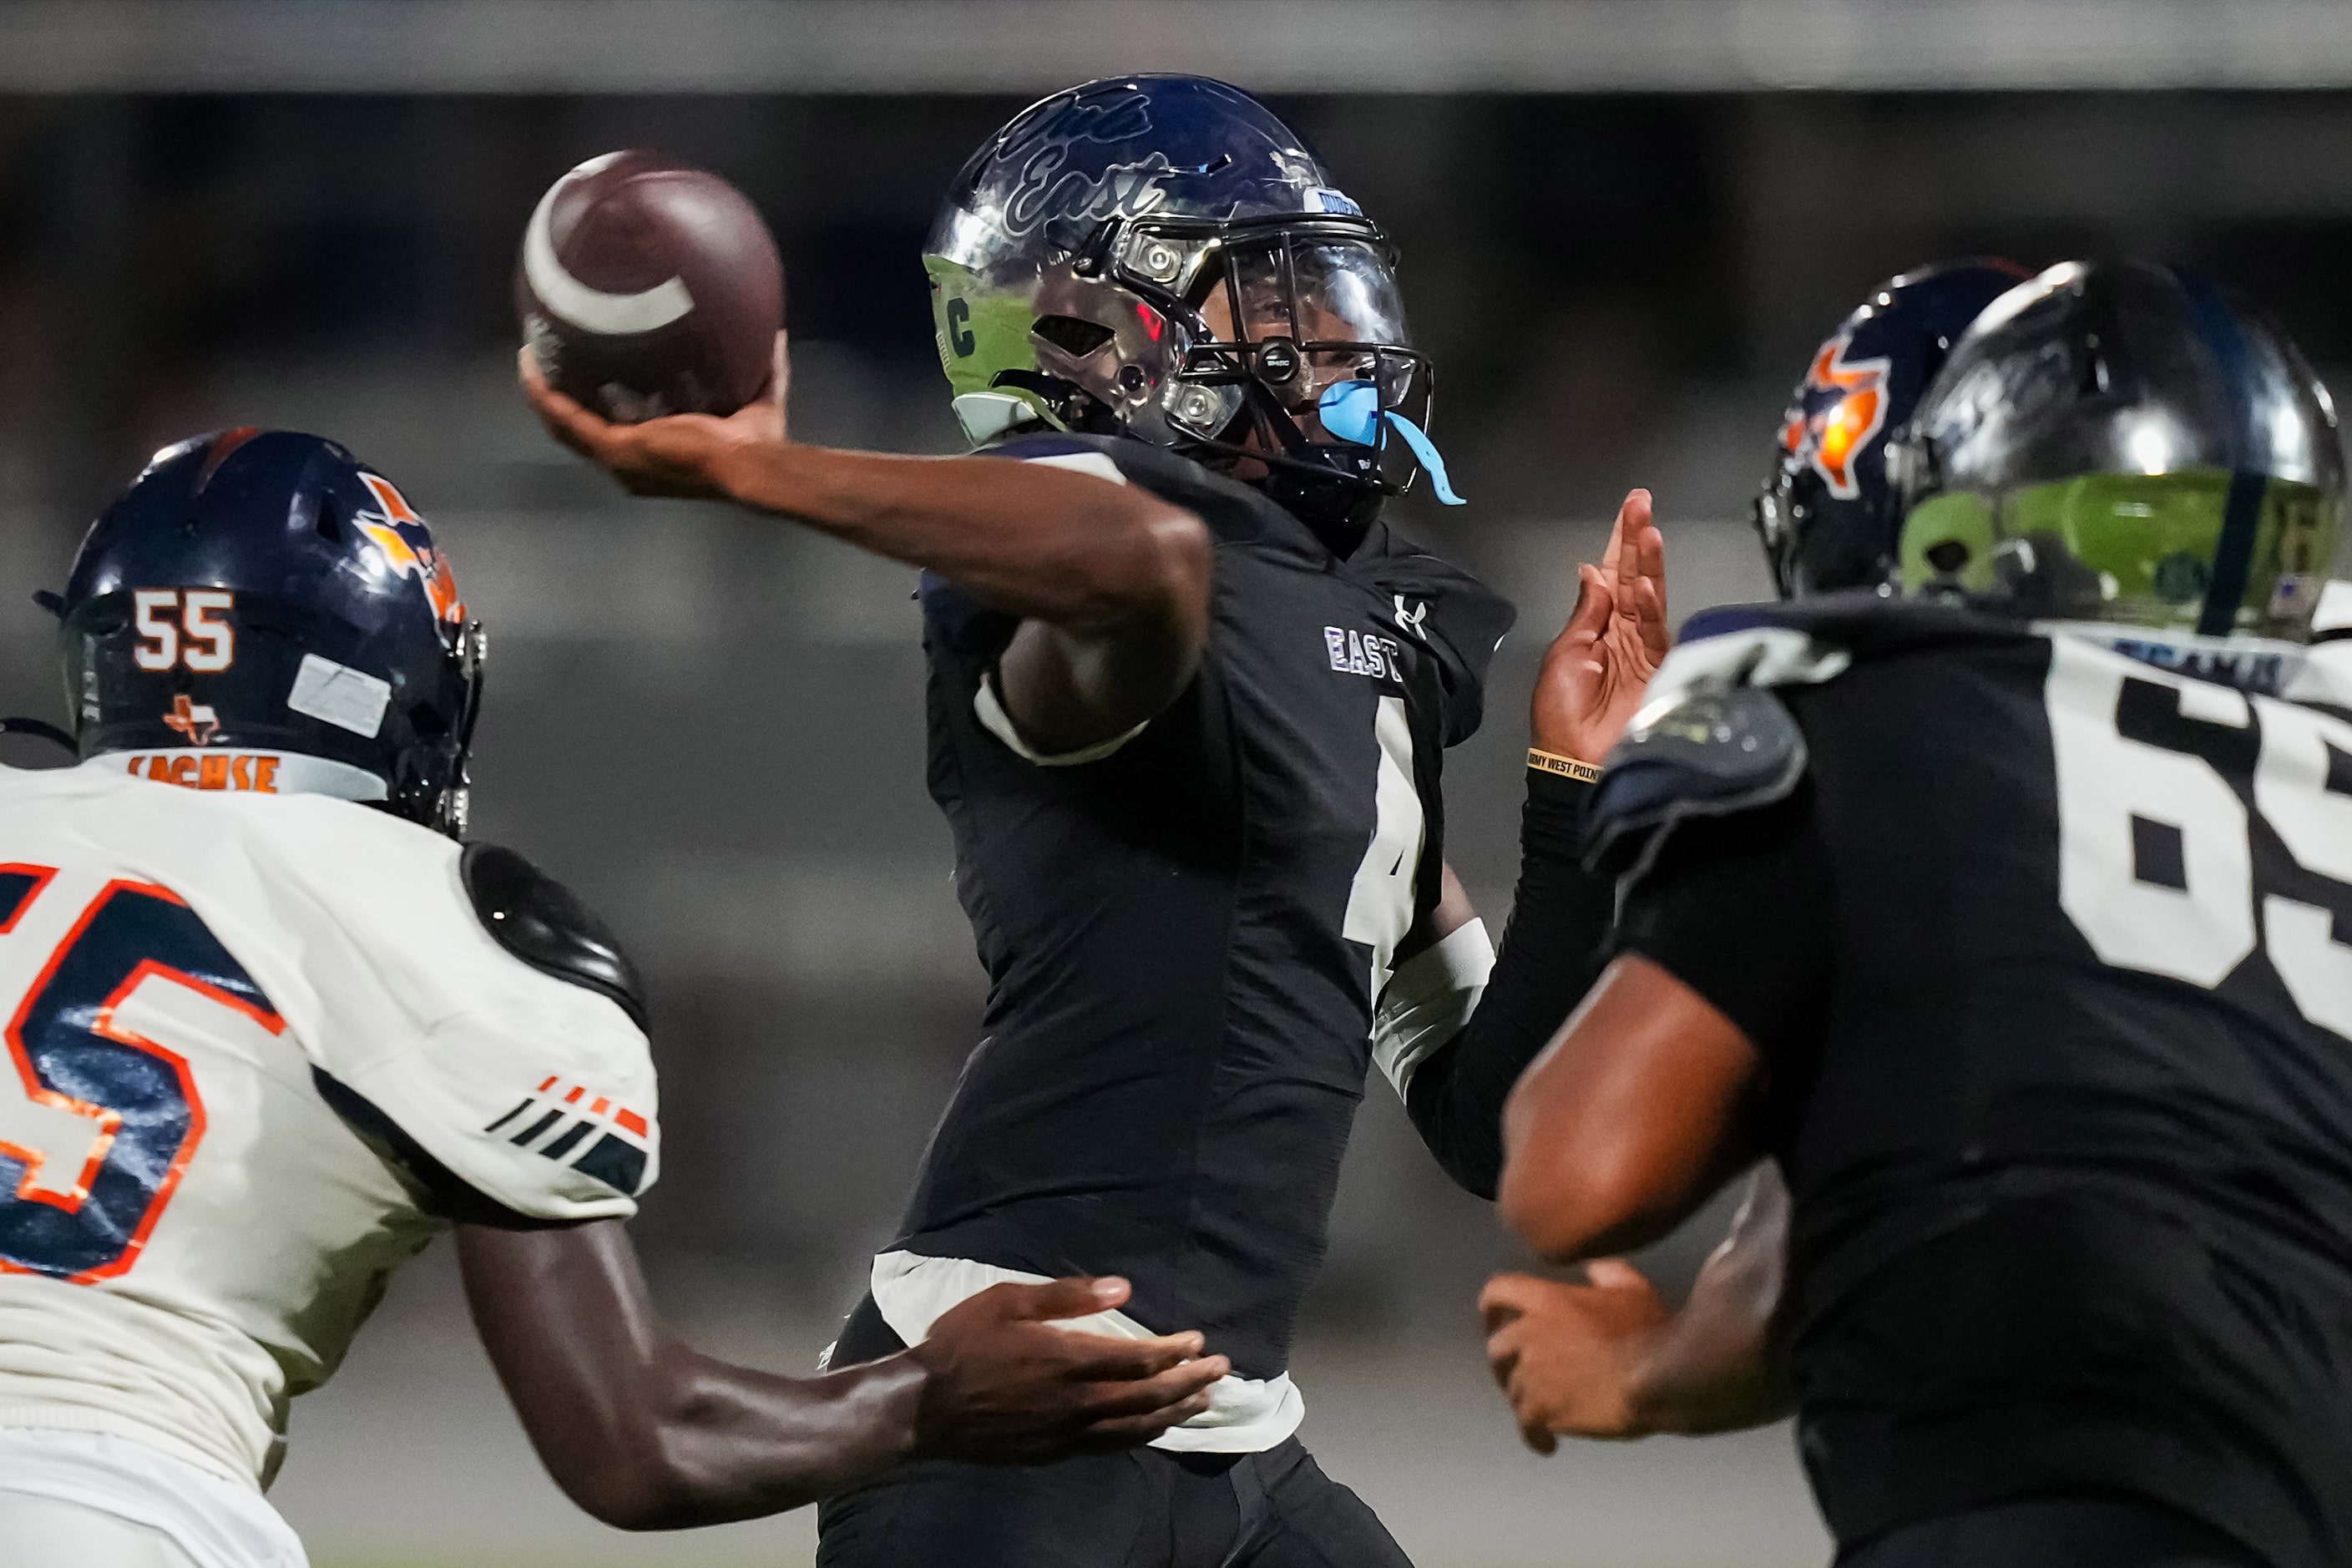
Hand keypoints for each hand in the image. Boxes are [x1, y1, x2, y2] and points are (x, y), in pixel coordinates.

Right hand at [519, 330, 789, 499]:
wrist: (749, 466)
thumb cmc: (757, 444)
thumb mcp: (758, 400)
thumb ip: (764, 369)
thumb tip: (772, 333)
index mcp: (657, 458)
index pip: (617, 434)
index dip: (599, 410)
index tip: (590, 377)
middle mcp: (630, 466)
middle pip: (583, 433)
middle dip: (563, 401)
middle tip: (551, 365)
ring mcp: (619, 460)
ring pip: (567, 427)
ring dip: (545, 395)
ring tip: (532, 362)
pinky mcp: (616, 448)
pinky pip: (567, 419)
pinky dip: (546, 395)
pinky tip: (532, 369)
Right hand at [908, 1276, 1229, 1462]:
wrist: (926, 1406)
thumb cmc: (963, 1343)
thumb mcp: (1008, 1301)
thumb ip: (1066, 1295)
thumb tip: (1123, 1288)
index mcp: (1070, 1358)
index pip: (1140, 1358)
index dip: (1175, 1350)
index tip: (1198, 1340)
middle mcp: (1078, 1401)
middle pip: (1149, 1396)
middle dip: (1189, 1381)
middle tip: (1220, 1371)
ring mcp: (1068, 1432)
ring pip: (1136, 1427)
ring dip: (1174, 1413)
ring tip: (1200, 1402)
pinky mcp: (1055, 1452)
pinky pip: (1111, 1446)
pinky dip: (1141, 1436)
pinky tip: (1152, 1429)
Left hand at [1479, 1262, 1669, 1452]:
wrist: (1656, 1379)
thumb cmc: (1649, 1332)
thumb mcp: (1632, 1289)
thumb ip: (1607, 1273)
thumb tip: (1593, 1270)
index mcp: (1547, 1300)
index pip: (1498, 1291)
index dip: (1490, 1305)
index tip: (1490, 1319)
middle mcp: (1530, 1333)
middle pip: (1497, 1348)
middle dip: (1505, 1363)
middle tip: (1520, 1374)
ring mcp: (1532, 1373)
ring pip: (1513, 1390)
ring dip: (1526, 1400)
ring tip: (1547, 1412)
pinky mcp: (1541, 1409)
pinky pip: (1526, 1426)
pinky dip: (1535, 1436)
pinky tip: (1548, 1445)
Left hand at [1529, 489, 1668, 764]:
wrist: (1576, 761)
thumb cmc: (1562, 714)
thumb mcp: (1564, 654)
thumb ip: (1586, 612)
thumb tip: (1593, 570)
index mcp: (1595, 627)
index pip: (1610, 575)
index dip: (1619, 542)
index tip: (1630, 509)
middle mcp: (1622, 632)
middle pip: (1632, 577)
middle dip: (1637, 540)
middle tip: (1642, 504)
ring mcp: (1643, 649)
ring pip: (1648, 596)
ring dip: (1647, 564)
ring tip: (1648, 531)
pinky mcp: (1659, 669)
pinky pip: (1655, 630)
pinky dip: (1649, 607)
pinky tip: (1644, 584)